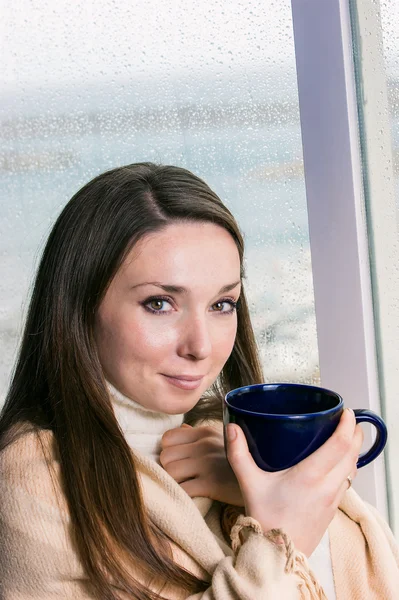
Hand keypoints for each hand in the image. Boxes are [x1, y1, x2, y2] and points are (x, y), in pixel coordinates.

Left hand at [160, 423, 243, 505]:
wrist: (267, 483)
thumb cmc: (244, 461)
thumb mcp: (224, 440)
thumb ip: (200, 435)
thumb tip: (181, 429)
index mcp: (205, 432)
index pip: (168, 438)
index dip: (169, 451)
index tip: (179, 461)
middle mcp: (204, 445)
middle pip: (165, 456)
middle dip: (170, 468)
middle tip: (182, 476)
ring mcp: (207, 464)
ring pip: (170, 472)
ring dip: (175, 482)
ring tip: (186, 486)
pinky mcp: (211, 484)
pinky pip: (182, 489)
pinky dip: (181, 495)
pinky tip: (191, 497)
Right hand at [226, 408, 362, 556]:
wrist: (277, 555)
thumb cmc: (265, 519)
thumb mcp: (249, 483)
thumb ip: (239, 454)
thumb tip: (232, 428)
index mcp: (310, 476)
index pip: (339, 445)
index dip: (347, 425)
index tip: (345, 412)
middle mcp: (327, 486)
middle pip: (352, 454)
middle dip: (355, 433)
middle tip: (347, 418)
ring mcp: (333, 499)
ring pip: (352, 468)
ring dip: (353, 450)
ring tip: (344, 436)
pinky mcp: (333, 509)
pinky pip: (347, 482)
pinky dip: (347, 467)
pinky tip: (335, 463)